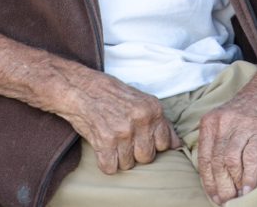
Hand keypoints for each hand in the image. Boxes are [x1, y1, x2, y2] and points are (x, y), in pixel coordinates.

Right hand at [60, 68, 181, 173]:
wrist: (79, 88)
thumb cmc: (110, 94)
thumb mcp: (141, 100)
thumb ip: (160, 122)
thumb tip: (177, 145)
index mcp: (153, 109)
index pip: (165, 144)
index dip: (151, 143)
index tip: (140, 137)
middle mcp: (141, 120)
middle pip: (147, 157)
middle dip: (135, 152)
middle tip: (123, 138)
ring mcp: (123, 132)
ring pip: (129, 165)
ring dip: (119, 157)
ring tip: (111, 138)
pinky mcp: (105, 142)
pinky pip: (110, 168)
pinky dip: (104, 162)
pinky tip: (102, 146)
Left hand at [196, 78, 256, 204]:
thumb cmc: (250, 108)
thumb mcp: (225, 119)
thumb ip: (217, 140)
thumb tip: (214, 173)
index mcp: (210, 122)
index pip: (203, 157)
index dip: (208, 181)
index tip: (213, 196)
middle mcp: (223, 123)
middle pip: (216, 162)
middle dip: (219, 186)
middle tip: (224, 201)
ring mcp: (241, 126)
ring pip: (230, 162)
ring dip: (233, 184)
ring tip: (237, 198)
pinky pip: (250, 158)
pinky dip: (249, 177)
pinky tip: (249, 188)